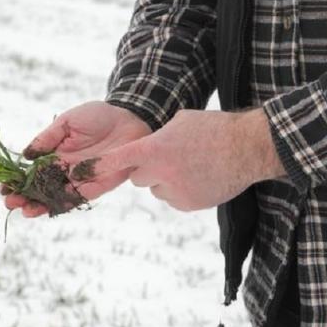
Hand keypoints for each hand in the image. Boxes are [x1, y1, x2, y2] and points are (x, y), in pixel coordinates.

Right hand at [1, 101, 151, 216]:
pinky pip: (78, 198)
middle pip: (41, 189)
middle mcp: (66, 171)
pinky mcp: (98, 185)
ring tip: (25, 211)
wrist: (129, 118)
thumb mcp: (67, 122)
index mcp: (56, 156)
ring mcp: (81, 180)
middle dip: (24, 197)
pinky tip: (49, 209)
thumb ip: (47, 138)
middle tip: (10, 202)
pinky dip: (63, 204)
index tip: (2, 187)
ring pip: (56, 197)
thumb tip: (26, 154)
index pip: (32, 172)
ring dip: (40, 206)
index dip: (17, 180)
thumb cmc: (98, 116)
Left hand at [69, 107, 285, 211]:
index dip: (100, 167)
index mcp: (155, 149)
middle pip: (138, 177)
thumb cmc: (214, 128)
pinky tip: (201, 176)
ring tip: (192, 165)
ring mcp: (174, 192)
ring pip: (157, 188)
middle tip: (171, 156)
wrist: (248, 149)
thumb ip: (157, 136)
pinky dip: (182, 190)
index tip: (78, 175)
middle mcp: (160, 173)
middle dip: (148, 169)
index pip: (118, 161)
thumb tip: (146, 148)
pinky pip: (173, 198)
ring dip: (166, 179)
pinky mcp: (187, 204)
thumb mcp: (180, 121)